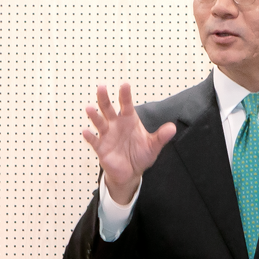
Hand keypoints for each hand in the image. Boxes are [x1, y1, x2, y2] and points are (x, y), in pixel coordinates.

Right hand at [83, 83, 176, 203]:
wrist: (130, 172)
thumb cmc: (140, 155)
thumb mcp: (153, 146)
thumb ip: (161, 137)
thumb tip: (172, 128)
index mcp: (129, 120)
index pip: (127, 105)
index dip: (125, 95)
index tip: (125, 85)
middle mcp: (116, 125)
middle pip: (108, 109)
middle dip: (104, 98)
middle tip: (101, 87)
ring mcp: (107, 135)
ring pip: (99, 122)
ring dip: (94, 116)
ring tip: (89, 108)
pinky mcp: (101, 148)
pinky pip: (94, 141)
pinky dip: (90, 137)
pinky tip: (86, 131)